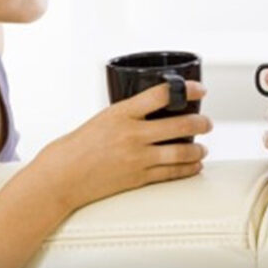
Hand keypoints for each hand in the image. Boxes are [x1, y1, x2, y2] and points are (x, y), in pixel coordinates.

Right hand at [35, 82, 211, 212]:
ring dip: (197, 149)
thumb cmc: (75, 148)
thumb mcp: (101, 119)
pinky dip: (187, 169)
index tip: (200, 90)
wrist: (60, 177)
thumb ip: (127, 116)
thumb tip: (152, 113)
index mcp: (121, 113)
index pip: (162, 95)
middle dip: (200, 123)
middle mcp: (132, 134)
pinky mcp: (138, 178)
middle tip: (207, 122)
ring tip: (202, 148)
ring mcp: (137, 157)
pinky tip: (194, 166)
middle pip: (180, 125)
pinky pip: (171, 173)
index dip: (187, 90)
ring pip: (181, 152)